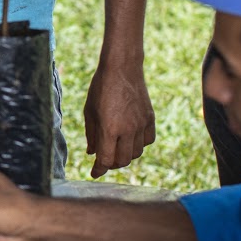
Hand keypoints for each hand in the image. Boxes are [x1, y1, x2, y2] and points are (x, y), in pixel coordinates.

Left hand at [82, 54, 155, 177]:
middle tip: (104, 160)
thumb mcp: (89, 111)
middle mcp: (127, 129)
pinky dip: (139, 145)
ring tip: (116, 148)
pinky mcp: (150, 119)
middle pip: (122, 161)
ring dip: (125, 155)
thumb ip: (91, 134)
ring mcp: (141, 125)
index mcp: (109, 128)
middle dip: (111, 164)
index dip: (98, 169)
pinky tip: (130, 139)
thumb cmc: (101, 88)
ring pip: (136, 154)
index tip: (94, 173)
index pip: (105, 159)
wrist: (122, 68)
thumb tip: (92, 154)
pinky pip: (148, 142)